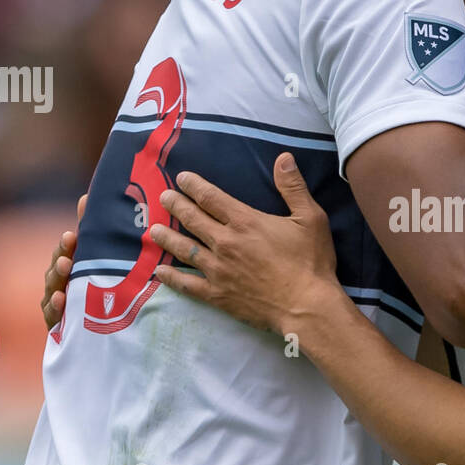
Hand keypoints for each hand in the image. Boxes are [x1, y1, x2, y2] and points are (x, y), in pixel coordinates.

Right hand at [41, 194, 86, 329]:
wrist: (102, 332)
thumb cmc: (96, 291)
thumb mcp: (97, 262)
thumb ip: (91, 232)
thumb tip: (86, 197)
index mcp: (70, 267)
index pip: (65, 252)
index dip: (67, 244)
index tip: (72, 236)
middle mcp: (59, 284)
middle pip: (56, 268)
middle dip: (62, 256)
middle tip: (69, 248)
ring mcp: (56, 304)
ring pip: (52, 288)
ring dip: (57, 277)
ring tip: (65, 267)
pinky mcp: (58, 326)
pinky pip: (53, 315)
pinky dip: (54, 307)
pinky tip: (60, 299)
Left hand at [150, 153, 339, 336]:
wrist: (306, 307)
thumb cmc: (311, 262)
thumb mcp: (310, 218)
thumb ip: (293, 187)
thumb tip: (283, 157)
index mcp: (245, 221)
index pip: (211, 198)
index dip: (194, 186)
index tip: (181, 179)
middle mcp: (225, 242)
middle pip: (192, 219)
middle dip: (175, 206)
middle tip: (163, 198)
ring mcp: (218, 270)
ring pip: (184, 249)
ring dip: (167, 238)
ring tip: (153, 230)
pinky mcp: (217, 295)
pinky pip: (188, 284)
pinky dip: (172, 277)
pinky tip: (160, 272)